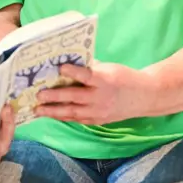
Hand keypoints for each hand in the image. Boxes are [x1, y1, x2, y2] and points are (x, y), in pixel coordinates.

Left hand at [35, 61, 150, 124]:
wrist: (144, 97)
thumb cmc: (124, 77)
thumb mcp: (110, 68)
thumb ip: (90, 67)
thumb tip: (69, 62)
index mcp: (105, 80)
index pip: (86, 76)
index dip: (73, 72)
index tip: (59, 68)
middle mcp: (101, 98)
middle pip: (74, 98)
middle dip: (54, 97)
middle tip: (38, 95)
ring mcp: (99, 112)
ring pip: (73, 113)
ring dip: (54, 111)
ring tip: (38, 110)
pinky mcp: (98, 120)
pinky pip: (78, 120)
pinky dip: (64, 117)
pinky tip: (52, 115)